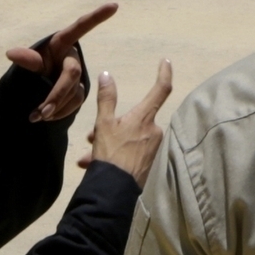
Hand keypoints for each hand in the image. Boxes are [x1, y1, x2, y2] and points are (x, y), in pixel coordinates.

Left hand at [11, 3, 118, 125]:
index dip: (97, 17)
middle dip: (57, 94)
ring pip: (75, 92)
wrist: (33, 89)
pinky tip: (49, 117)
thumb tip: (11, 53)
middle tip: (42, 112)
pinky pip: (75, 103)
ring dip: (57, 106)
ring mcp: (78, 76)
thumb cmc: (34, 67)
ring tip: (37, 117)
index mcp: (61, 43)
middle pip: (71, 74)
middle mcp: (72, 57)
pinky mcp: (79, 92)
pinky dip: (61, 111)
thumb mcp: (30, 63)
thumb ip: (27, 60)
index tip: (114, 5)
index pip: (81, 27)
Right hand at [83, 60, 175, 185]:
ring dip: (108, 142)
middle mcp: (154, 132)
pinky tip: (92, 164)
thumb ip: (106, 99)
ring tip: (89, 155)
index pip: (161, 89)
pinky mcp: (147, 164)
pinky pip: (128, 153)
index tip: (166, 61)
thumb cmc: (111, 155)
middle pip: (134, 119)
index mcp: (146, 118)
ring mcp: (152, 149)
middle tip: (92, 136)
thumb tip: (106, 75)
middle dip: (112, 125)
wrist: (113, 192)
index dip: (164, 73)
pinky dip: (113, 156)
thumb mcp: (103, 124)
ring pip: (127, 138)